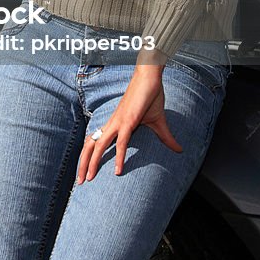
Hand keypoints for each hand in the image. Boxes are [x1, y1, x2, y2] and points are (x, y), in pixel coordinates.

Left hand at [77, 65, 181, 183]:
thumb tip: (179, 150)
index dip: (88, 156)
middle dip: (83, 164)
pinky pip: (122, 141)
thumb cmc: (150, 96)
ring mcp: (118, 122)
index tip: (84, 172)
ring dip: (92, 162)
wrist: (149, 77)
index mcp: (115, 124)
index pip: (95, 142)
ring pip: (99, 145)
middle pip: (90, 145)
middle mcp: (112, 124)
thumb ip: (166, 138)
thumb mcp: (158, 123)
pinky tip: (118, 171)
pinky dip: (119, 157)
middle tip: (80, 182)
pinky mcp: (128, 120)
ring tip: (89, 178)